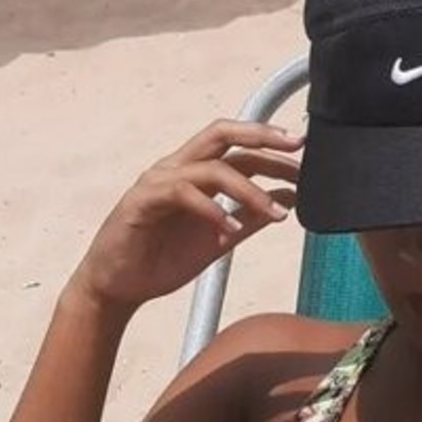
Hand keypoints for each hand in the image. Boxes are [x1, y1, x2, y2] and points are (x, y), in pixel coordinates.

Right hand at [70, 120, 302, 315]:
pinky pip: (182, 194)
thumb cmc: (161, 259)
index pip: (238, 148)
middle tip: (296, 145)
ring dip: (248, 189)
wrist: (118, 287)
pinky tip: (227, 231)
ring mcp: (158, 181)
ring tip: (273, 213)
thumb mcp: (219, 238)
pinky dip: (211, 210)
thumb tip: (288, 199)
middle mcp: (177, 168)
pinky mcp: (142, 201)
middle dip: (261, 135)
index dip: (271, 147)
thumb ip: (249, 217)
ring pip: (210, 167)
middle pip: (222, 134)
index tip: (304, 155)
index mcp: (195, 173)